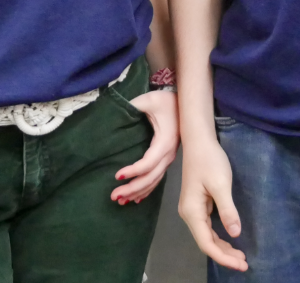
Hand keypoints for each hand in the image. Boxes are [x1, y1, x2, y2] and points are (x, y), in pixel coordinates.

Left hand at [113, 89, 179, 203]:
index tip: (117, 175)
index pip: (148, 163)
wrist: (185, 104)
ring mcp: (169, 158)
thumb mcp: (149, 100)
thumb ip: (133, 106)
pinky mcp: (167, 159)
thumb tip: (117, 112)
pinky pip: (157, 179)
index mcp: (164, 142)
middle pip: (150, 177)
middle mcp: (168, 154)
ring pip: (154, 181)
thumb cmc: (166, 101)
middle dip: (132, 189)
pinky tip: (137, 199)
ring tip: (120, 200)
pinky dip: (147, 190)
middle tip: (113, 195)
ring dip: (138, 193)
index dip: (134, 171)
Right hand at [178, 134, 247, 271]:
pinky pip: (208, 226)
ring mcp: (192, 209)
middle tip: (245, 263)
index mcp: (191, 212)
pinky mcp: (197, 204)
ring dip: (222, 247)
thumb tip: (235, 234)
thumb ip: (228, 210)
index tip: (242, 264)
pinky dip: (219, 236)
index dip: (224, 257)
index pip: (207, 243)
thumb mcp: (221, 184)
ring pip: (207, 235)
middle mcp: (188, 214)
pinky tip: (230, 239)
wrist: (199, 140)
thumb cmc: (209, 160)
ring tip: (240, 255)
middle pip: (206, 242)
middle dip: (225, 255)